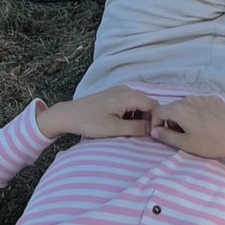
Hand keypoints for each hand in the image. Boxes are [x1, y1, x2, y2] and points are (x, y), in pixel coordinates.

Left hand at [36, 85, 157, 141]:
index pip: (154, 106)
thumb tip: (153, 129)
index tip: (150, 134)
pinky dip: (130, 114)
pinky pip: (129, 103)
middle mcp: (126, 90)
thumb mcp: (115, 129)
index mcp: (128, 96)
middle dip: (147, 119)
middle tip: (140, 134)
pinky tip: (121, 124)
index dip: (155, 120)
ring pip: (139, 104)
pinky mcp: (113, 95)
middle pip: (147, 104)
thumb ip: (137, 128)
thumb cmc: (90, 122)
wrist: (69, 115)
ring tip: (128, 130)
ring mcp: (119, 91)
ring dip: (138, 117)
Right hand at [149, 96, 224, 165]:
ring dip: (182, 116)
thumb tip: (154, 131)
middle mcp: (189, 99)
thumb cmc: (211, 143)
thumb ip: (166, 136)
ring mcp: (202, 97)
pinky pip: (198, 103)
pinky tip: (205, 123)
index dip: (155, 122)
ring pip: (185, 104)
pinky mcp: (214, 98)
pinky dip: (195, 111)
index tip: (161, 133)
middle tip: (178, 135)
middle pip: (171, 107)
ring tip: (193, 130)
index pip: (157, 110)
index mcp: (179, 109)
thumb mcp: (186, 144)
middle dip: (169, 120)